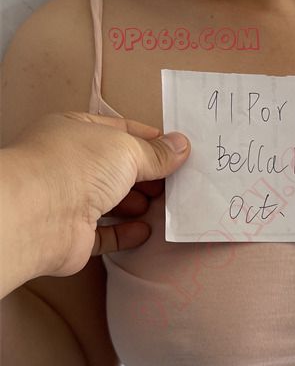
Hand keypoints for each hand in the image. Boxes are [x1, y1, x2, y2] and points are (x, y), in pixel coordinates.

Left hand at [1, 111, 189, 289]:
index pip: (119, 130)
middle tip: (175, 182)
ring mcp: (71, 200)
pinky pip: (106, 234)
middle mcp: (71, 164)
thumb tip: (182, 146)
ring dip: (138, 204)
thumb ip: (156, 153)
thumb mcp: (127, 149)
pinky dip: (127, 233)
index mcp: (77, 132)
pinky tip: (145, 231)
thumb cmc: (78, 167)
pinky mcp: (76, 235)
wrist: (42, 214)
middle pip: (117, 168)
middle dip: (147, 175)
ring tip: (162, 206)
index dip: (149, 139)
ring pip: (111, 202)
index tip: (177, 151)